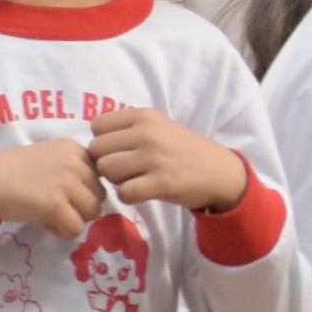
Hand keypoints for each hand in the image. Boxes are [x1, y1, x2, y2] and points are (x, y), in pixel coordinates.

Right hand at [0, 139, 106, 239]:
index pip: (99, 176)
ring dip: (74, 219)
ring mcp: (66, 183)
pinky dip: (62, 232)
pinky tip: (46, 223)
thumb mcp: (47, 158)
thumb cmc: (9, 171)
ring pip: (92, 212)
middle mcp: (75, 162)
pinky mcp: (55, 205)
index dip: (84, 189)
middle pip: (100, 195)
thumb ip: (72, 168)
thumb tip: (92, 195)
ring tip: (52, 216)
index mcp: (74, 148)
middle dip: (82, 206)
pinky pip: (75, 228)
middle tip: (57, 207)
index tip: (62, 193)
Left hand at [81, 108, 247, 215]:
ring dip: (115, 180)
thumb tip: (91, 144)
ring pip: (106, 170)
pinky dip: (128, 196)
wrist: (219, 171)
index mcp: (143, 115)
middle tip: (124, 169)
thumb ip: (125, 130)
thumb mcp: (157, 127)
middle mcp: (147, 133)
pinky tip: (140, 192)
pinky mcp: (163, 183)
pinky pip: (125, 192)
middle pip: (96, 149)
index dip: (102, 141)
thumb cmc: (181, 149)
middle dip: (105, 162)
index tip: (118, 151)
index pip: (96, 126)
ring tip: (133, 179)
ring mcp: (155, 158)